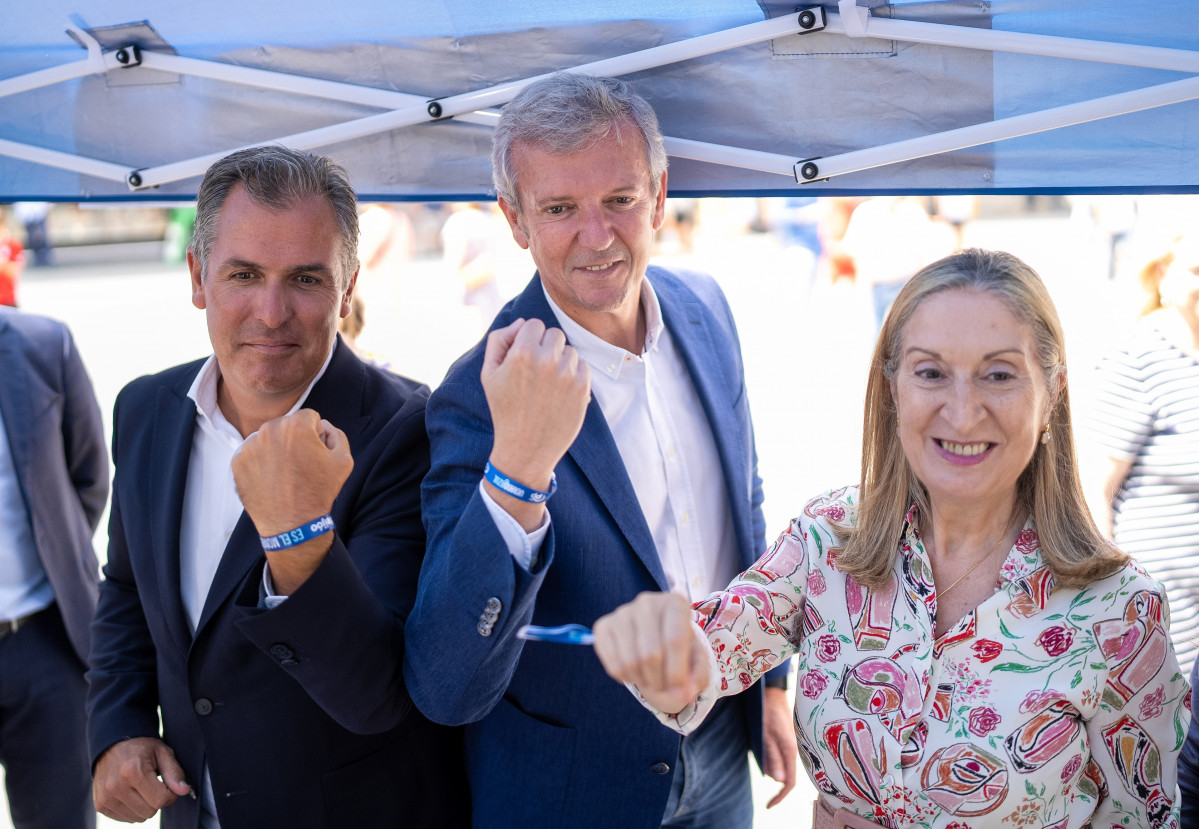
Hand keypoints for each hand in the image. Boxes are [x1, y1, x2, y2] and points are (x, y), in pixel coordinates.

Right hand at [93, 737, 191, 821]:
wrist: (112, 746)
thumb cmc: (141, 749)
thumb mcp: (163, 753)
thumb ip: (174, 772)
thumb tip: (184, 790)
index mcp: (132, 771)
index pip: (161, 800)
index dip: (170, 794)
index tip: (168, 784)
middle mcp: (115, 786)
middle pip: (149, 811)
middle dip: (156, 800)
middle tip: (153, 784)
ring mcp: (105, 797)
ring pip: (138, 817)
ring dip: (144, 806)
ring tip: (140, 787)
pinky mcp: (100, 806)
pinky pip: (125, 818)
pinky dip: (132, 809)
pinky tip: (130, 793)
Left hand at [232, 409, 352, 593]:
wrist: (292, 524)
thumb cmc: (318, 492)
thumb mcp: (344, 460)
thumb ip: (336, 434)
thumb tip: (323, 426)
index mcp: (295, 425)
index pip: (309, 417)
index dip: (316, 435)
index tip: (315, 453)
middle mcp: (268, 430)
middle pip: (286, 426)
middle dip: (294, 439)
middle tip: (300, 464)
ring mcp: (249, 446)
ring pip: (268, 438)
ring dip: (276, 449)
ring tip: (284, 473)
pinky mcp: (237, 461)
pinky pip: (252, 453)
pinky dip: (261, 462)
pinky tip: (271, 478)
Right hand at [481, 318, 589, 528]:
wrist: (526, 449)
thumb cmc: (505, 410)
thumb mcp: (489, 374)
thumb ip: (499, 340)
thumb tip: (521, 323)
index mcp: (521, 353)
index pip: (534, 324)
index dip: (528, 340)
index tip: (524, 358)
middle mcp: (546, 360)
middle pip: (555, 334)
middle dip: (546, 348)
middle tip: (536, 372)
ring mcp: (567, 374)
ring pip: (570, 350)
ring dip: (561, 362)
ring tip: (548, 386)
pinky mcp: (583, 387)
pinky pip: (583, 366)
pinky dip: (574, 376)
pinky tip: (560, 393)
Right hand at [593, 591, 710, 714]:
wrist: (656, 637)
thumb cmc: (679, 648)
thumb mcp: (696, 660)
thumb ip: (698, 676)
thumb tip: (685, 692)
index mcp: (675, 603)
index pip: (674, 640)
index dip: (677, 673)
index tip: (680, 692)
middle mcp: (647, 602)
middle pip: (651, 654)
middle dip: (660, 681)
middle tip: (665, 687)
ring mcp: (622, 612)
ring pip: (630, 662)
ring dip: (643, 682)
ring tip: (652, 679)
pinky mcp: (603, 626)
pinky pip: (613, 665)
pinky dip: (626, 678)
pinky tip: (635, 672)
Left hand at [762, 685, 797, 807]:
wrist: (772, 691)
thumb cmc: (768, 712)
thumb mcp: (766, 735)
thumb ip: (773, 757)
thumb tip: (780, 781)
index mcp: (791, 751)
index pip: (790, 783)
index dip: (780, 796)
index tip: (768, 806)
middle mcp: (794, 750)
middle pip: (786, 775)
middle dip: (773, 775)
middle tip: (759, 755)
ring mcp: (792, 744)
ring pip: (782, 765)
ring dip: (771, 763)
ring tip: (760, 743)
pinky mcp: (787, 739)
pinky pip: (780, 755)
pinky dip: (772, 756)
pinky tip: (763, 744)